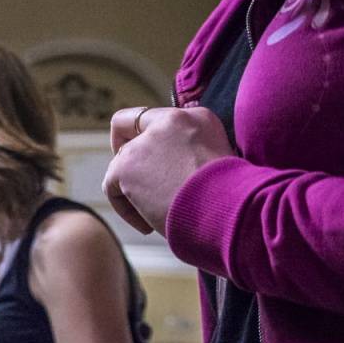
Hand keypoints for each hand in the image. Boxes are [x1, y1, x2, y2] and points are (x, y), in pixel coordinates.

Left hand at [103, 106, 231, 236]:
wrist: (231, 210)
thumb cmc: (230, 201)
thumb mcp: (218, 163)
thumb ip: (190, 153)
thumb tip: (169, 166)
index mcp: (198, 118)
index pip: (157, 118)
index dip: (143, 139)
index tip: (149, 164)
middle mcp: (171, 120)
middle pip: (131, 140)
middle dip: (136, 170)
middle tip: (153, 194)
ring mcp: (145, 142)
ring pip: (121, 165)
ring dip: (134, 192)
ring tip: (159, 213)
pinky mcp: (126, 165)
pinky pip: (111, 187)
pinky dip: (126, 210)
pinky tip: (149, 225)